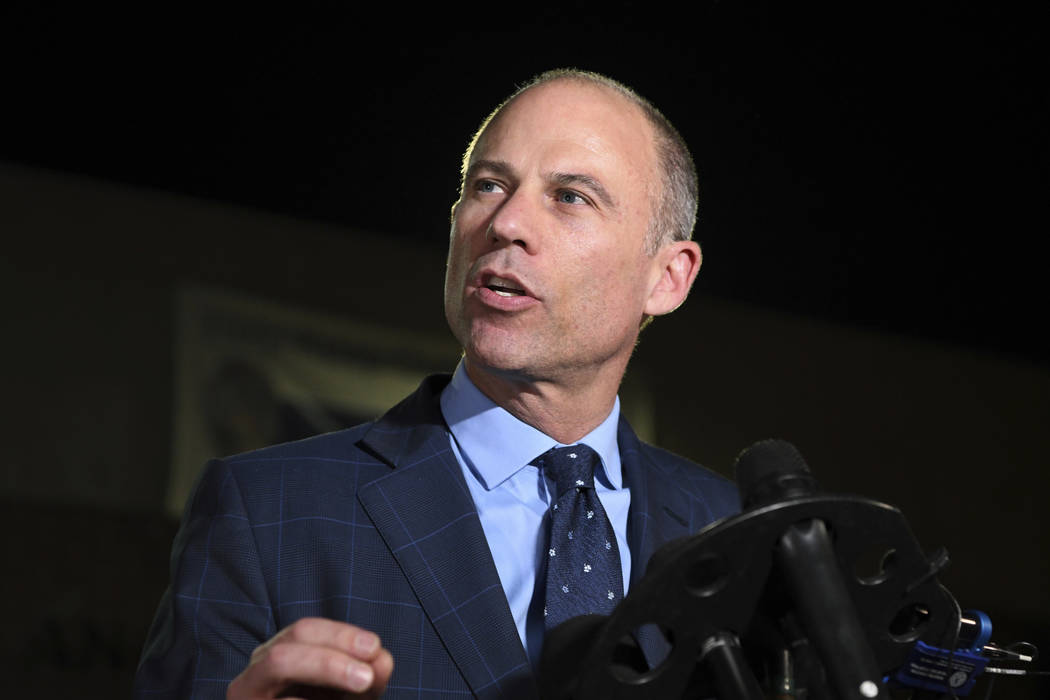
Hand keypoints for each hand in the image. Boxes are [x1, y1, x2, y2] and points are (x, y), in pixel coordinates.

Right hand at [227, 618, 393, 698]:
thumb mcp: (347, 693)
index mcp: (276, 656)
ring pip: (278, 670)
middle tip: (366, 677)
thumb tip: (383, 659)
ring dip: (323, 674)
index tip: (374, 647)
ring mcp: (246, 698)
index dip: (339, 635)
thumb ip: (366, 676)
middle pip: (283, 655)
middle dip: (328, 661)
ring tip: (361, 685)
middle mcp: (253, 676)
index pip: (303, 632)